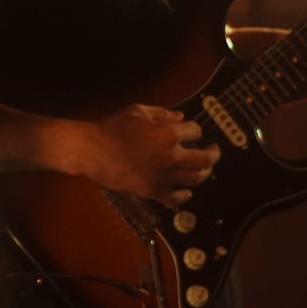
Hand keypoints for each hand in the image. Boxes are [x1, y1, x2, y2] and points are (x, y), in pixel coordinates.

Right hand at [54, 103, 218, 204]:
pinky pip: (175, 197)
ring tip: (204, 169)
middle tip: (214, 150)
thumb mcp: (138, 111)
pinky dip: (184, 196)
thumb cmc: (113, 128)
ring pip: (196, 178)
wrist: (92, 150)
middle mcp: (171, 156)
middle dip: (214, 153)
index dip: (195, 130)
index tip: (191, 131)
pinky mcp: (152, 190)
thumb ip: (163, 113)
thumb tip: (181, 117)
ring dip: (204, 173)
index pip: (196, 131)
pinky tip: (187, 192)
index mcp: (168, 134)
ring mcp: (163, 175)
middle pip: (205, 158)